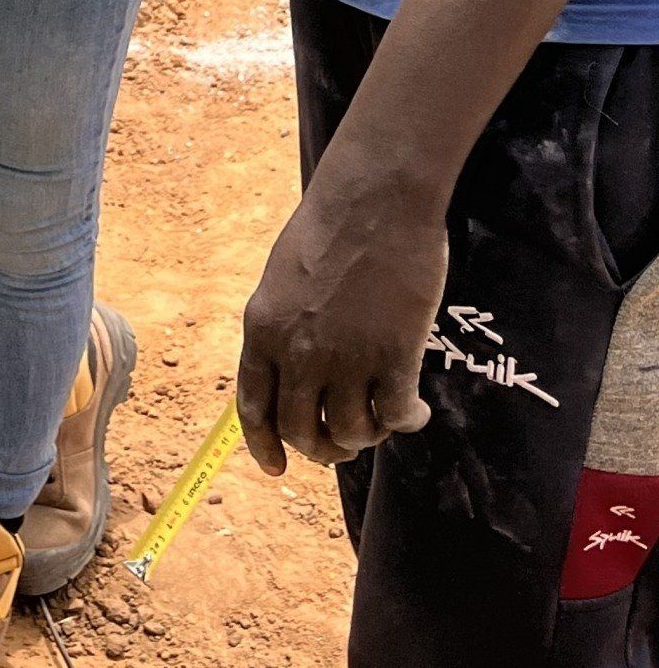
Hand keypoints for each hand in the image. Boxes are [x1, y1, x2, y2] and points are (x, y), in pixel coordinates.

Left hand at [237, 163, 446, 473]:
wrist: (376, 198)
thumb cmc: (331, 227)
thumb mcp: (283, 278)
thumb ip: (284, 330)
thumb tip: (295, 378)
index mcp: (262, 329)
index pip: (253, 408)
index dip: (265, 445)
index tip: (277, 468)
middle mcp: (298, 352)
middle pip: (301, 431)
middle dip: (321, 448)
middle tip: (343, 443)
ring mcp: (346, 358)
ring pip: (350, 433)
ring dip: (366, 436)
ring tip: (381, 418)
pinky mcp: (394, 357)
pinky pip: (395, 417)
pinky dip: (406, 422)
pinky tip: (415, 411)